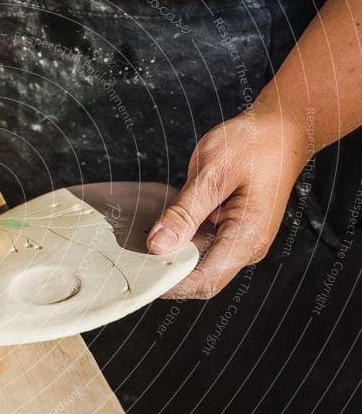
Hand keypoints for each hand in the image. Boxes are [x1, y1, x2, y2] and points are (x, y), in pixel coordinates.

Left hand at [146, 101, 309, 298]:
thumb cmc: (254, 144)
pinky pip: (203, 248)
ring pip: (200, 265)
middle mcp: (247, 246)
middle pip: (201, 279)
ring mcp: (241, 240)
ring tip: (140, 250)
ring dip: (172, 260)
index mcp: (246, 238)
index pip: (204, 280)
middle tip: (132, 264)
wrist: (282, 128)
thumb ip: (183, 213)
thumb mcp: (212, 174)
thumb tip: (158, 245)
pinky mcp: (233, 231)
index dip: (170, 285)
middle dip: (167, 275)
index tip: (139, 278)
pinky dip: (181, 244)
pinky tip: (160, 233)